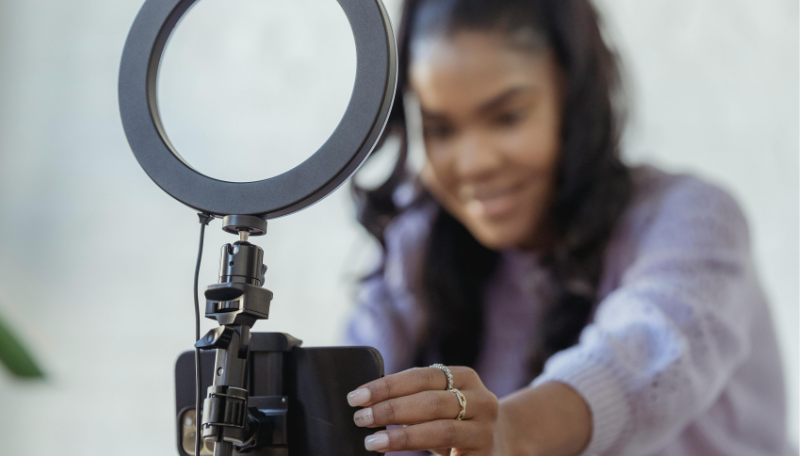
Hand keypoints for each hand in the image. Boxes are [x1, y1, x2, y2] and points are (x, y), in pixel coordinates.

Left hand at [346, 366, 505, 455]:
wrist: (500, 443)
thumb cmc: (455, 420)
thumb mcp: (439, 401)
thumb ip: (413, 397)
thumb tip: (366, 401)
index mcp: (465, 377)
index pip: (420, 376)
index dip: (387, 386)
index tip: (356, 397)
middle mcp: (481, 399)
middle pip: (430, 402)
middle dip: (390, 410)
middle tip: (360, 418)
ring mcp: (485, 429)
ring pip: (440, 430)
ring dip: (402, 436)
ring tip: (373, 441)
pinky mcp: (485, 454)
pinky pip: (449, 453)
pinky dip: (420, 453)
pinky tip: (400, 455)